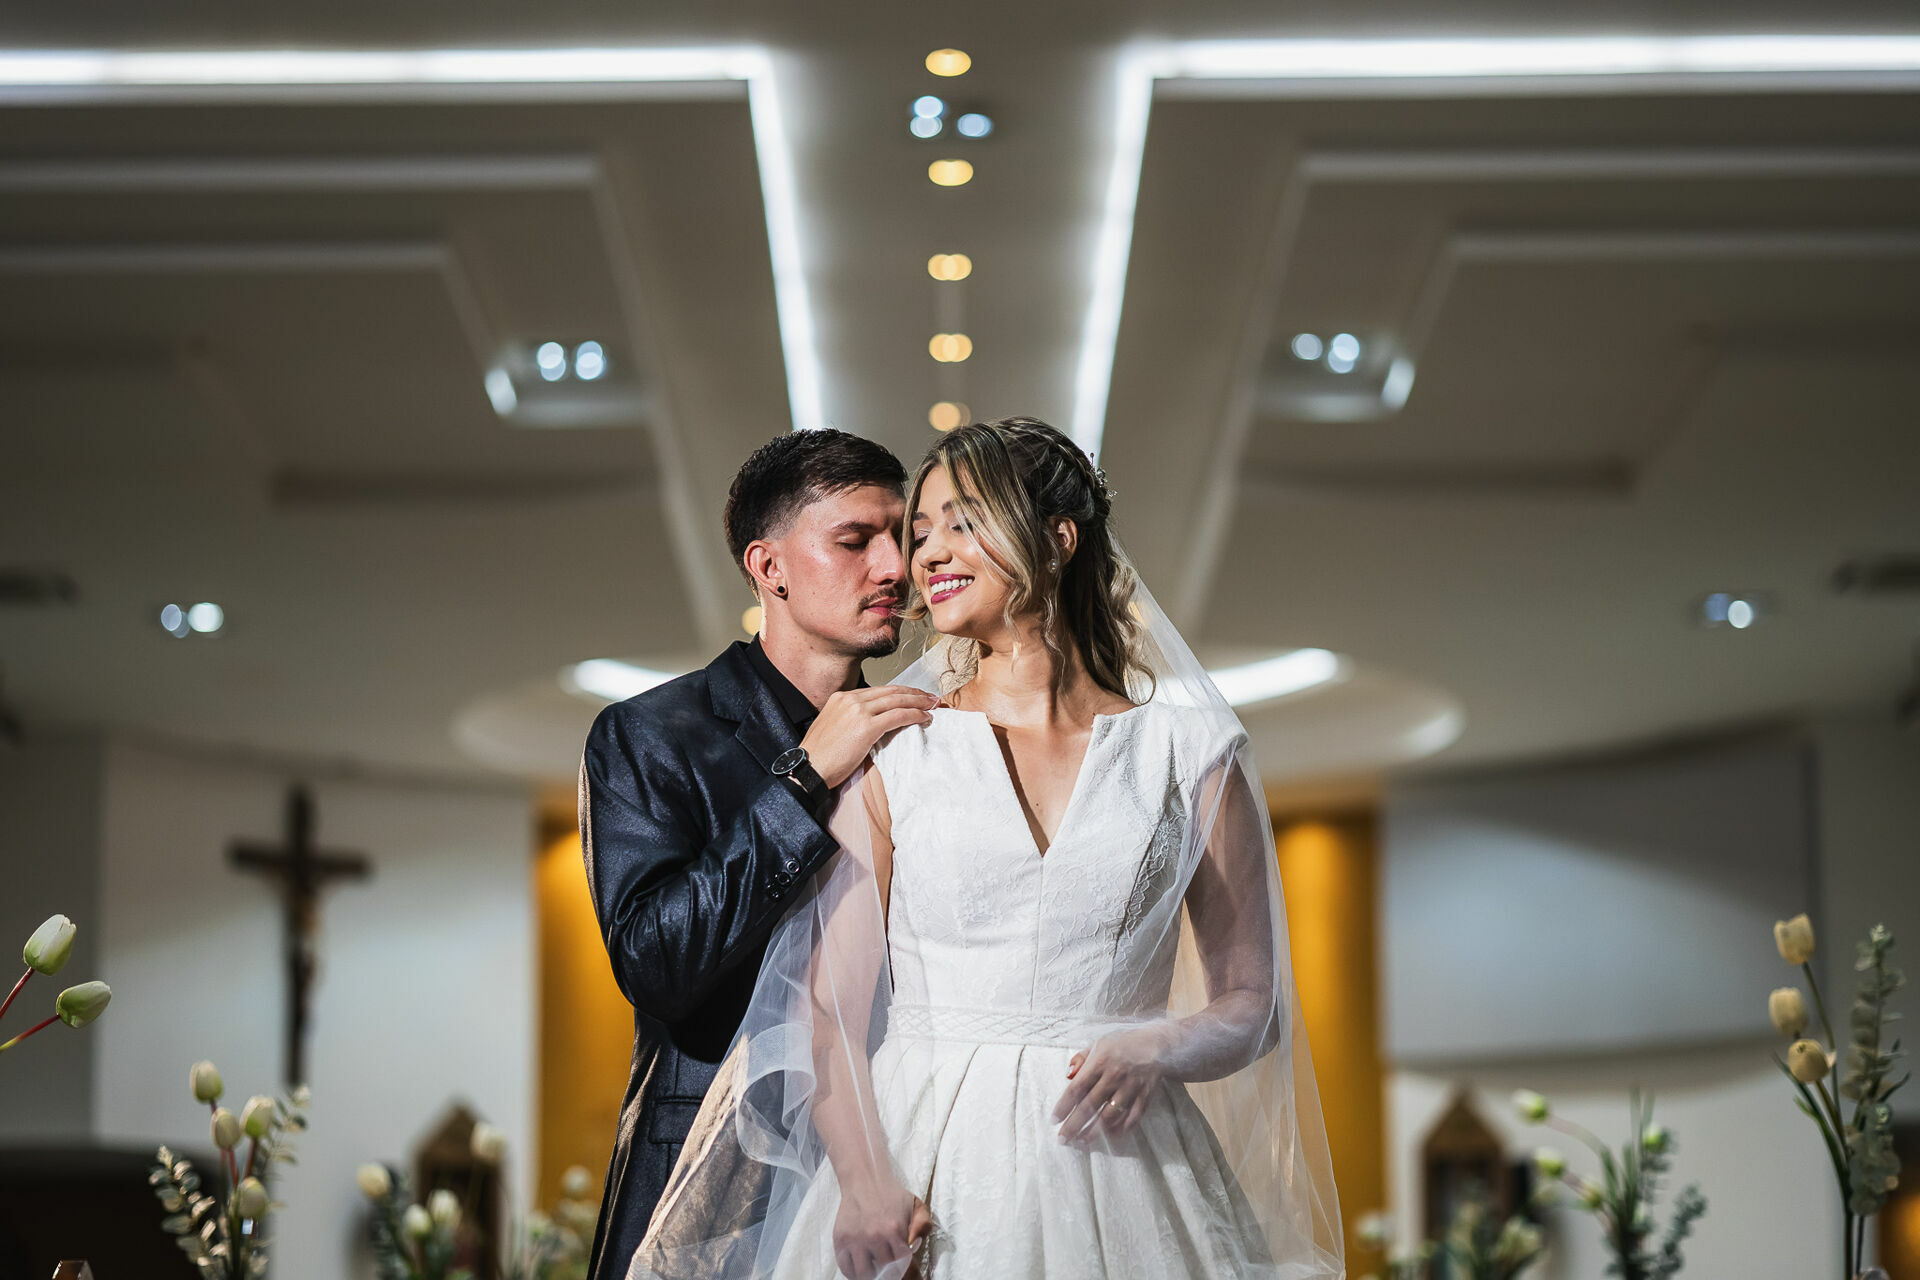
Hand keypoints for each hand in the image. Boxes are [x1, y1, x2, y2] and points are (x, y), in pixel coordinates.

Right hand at [801, 686, 939, 788]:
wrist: (808, 768)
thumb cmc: (820, 756)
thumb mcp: (832, 727)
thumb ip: (849, 719)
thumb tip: (868, 724)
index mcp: (841, 697)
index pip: (877, 690)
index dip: (899, 692)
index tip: (912, 696)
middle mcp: (850, 699)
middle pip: (891, 691)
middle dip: (913, 693)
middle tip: (929, 697)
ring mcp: (858, 711)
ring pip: (897, 700)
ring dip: (919, 702)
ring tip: (932, 705)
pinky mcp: (866, 726)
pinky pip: (898, 716)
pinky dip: (915, 715)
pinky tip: (925, 718)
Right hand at [832, 1178, 931, 1279]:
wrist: (864, 1180)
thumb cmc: (892, 1196)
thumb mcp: (916, 1205)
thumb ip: (923, 1225)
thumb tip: (915, 1245)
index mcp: (894, 1229)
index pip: (903, 1265)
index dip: (906, 1272)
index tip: (904, 1272)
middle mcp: (874, 1236)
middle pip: (884, 1272)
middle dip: (890, 1274)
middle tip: (890, 1272)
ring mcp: (855, 1240)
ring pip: (864, 1274)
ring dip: (871, 1275)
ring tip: (876, 1272)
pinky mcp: (840, 1241)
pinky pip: (846, 1268)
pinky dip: (854, 1273)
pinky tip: (861, 1268)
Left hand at [1052, 1024, 1174, 1146]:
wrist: (1157, 1044)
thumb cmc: (1123, 1043)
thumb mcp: (1099, 1043)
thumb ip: (1081, 1058)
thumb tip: (1068, 1075)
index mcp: (1099, 1061)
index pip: (1077, 1088)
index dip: (1064, 1106)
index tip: (1054, 1120)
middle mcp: (1114, 1076)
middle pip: (1090, 1105)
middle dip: (1074, 1125)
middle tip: (1063, 1139)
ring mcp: (1131, 1087)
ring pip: (1109, 1115)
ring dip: (1094, 1131)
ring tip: (1081, 1142)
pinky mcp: (1145, 1096)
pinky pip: (1132, 1117)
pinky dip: (1121, 1129)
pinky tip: (1109, 1137)